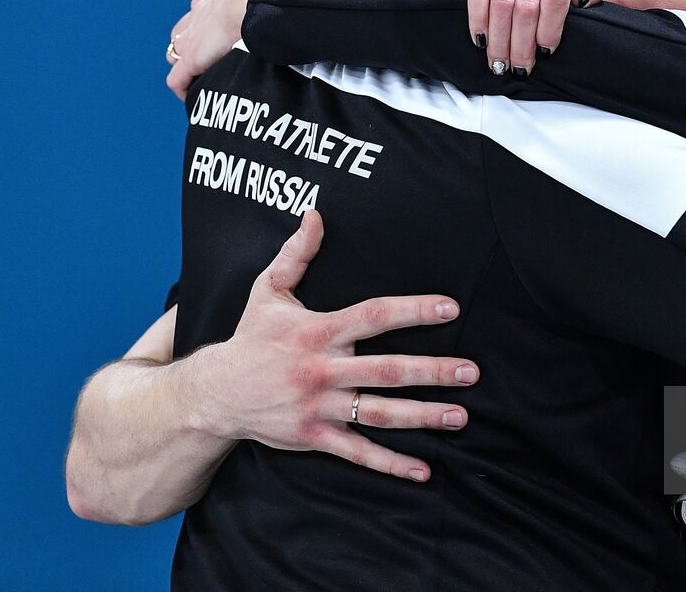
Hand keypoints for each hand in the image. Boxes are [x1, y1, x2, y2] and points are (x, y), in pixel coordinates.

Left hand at [166, 0, 279, 99]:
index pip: (206, 10)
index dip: (213, 26)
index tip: (227, 38)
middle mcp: (200, 13)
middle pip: (185, 31)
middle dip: (194, 44)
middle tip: (216, 60)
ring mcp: (193, 36)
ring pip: (177, 53)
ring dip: (189, 66)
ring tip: (208, 80)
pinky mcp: (192, 59)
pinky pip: (177, 79)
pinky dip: (184, 88)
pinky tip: (197, 97)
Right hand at [190, 210, 478, 481]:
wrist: (213, 394)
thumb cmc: (250, 338)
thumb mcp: (267, 291)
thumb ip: (296, 254)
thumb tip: (315, 214)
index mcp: (317, 331)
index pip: (374, 316)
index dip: (413, 311)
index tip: (450, 308)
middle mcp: (322, 370)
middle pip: (387, 370)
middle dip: (433, 371)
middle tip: (472, 371)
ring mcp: (320, 406)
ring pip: (380, 413)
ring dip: (423, 416)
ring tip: (461, 416)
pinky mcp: (315, 436)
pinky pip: (358, 452)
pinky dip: (391, 464)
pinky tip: (423, 470)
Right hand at [449, 0, 606, 75]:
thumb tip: (584, 0)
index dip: (549, 30)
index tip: (545, 52)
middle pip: (526, 7)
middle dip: (523, 45)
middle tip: (520, 68)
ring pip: (501, 4)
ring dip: (500, 40)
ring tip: (500, 62)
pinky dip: (478, 19)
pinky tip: (481, 39)